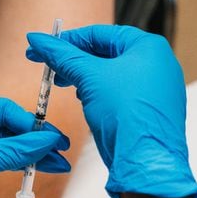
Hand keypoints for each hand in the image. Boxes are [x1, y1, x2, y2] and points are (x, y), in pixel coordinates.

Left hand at [0, 97, 69, 197]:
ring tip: (58, 163)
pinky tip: (40, 169)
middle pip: (7, 127)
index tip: (50, 136)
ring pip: (7, 146)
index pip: (1, 110)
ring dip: (32, 154)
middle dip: (34, 139)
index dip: (28, 122)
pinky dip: (21, 165)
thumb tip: (45, 140)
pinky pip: (2, 161)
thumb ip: (13, 149)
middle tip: (61, 149)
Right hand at [26, 25, 196, 197]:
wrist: (146, 164)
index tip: (44, 47)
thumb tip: (38, 40)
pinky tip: (85, 103)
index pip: (100, 33)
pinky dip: (99, 94)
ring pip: (112, 74)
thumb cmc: (128, 117)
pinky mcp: (150, 110)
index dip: (67, 40)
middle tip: (50, 68)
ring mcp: (156, 89)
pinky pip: (120, 93)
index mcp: (149, 47)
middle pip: (106, 53)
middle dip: (74, 61)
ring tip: (66, 85)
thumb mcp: (88, 78)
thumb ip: (62, 56)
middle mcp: (158, 64)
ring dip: (85, 78)